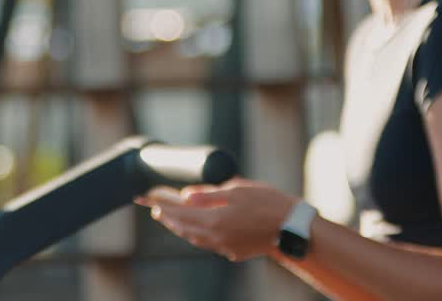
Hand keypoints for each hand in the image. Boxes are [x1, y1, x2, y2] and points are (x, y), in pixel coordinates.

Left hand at [135, 177, 298, 261]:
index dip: (164, 205)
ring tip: (171, 220)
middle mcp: (216, 237)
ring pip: (195, 238)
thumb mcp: (237, 189)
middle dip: (169, 218)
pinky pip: (209, 243)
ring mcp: (225, 247)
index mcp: (214, 220)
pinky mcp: (235, 252)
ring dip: (181, 228)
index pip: (180, 212)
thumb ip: (208, 194)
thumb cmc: (267, 203)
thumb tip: (185, 195)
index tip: (150, 199)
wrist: (291, 228)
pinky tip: (198, 230)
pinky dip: (198, 235)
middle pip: (184, 228)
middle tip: (156, 209)